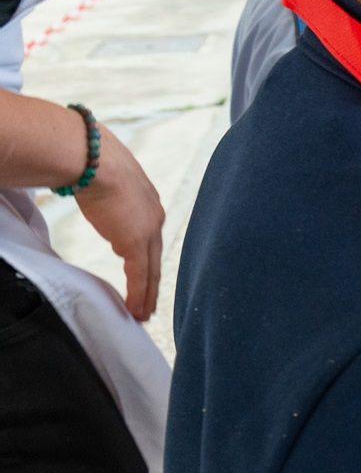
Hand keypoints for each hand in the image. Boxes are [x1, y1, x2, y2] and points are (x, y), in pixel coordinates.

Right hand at [74, 125, 163, 320]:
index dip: (146, 256)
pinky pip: (141, 276)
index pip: (149, 236)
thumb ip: (108, 196)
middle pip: (155, 258)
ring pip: (151, 271)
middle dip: (153, 283)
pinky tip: (137, 310)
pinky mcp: (136, 242)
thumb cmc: (93, 160)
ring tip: (143, 314)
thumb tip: (98, 200)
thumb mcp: (107, 180)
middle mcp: (154, 218)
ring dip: (147, 295)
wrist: (96, 159)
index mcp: (148, 202)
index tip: (144, 273)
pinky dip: (140, 295)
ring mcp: (148, 231)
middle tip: (150, 304)